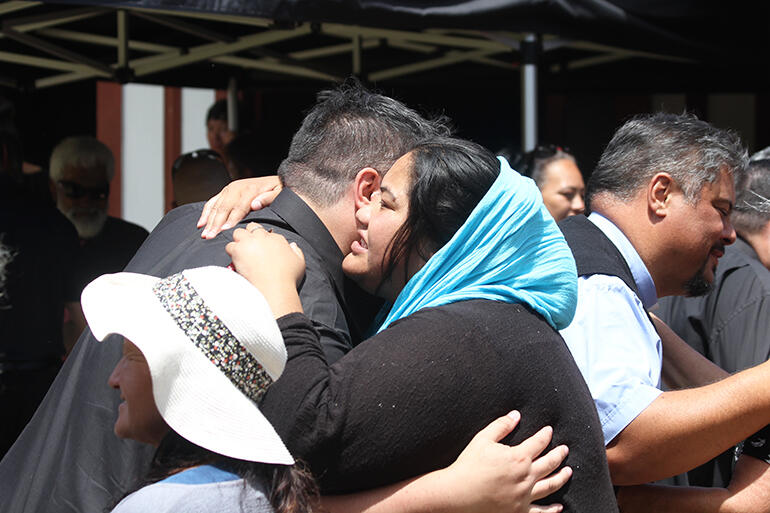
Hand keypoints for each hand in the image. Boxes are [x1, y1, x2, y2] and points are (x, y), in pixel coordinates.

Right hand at [198, 175, 282, 237]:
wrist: (278, 178)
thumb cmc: (279, 189)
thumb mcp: (280, 193)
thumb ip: (269, 198)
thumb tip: (255, 205)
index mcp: (251, 189)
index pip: (239, 207)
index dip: (231, 219)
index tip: (225, 230)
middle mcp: (238, 187)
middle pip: (224, 207)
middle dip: (216, 223)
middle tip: (210, 236)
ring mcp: (230, 189)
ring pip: (216, 205)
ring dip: (209, 220)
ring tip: (204, 233)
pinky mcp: (226, 191)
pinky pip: (213, 201)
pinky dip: (206, 212)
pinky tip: (201, 223)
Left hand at [226, 222, 304, 317]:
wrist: (275, 289)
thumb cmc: (288, 279)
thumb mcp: (300, 263)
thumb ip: (297, 251)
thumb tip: (292, 245)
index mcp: (278, 239)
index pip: (266, 232)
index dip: (263, 240)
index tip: (262, 249)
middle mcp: (263, 237)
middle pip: (252, 227)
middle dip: (249, 235)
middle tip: (249, 247)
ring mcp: (250, 242)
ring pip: (238, 233)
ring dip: (238, 241)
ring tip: (240, 253)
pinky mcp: (239, 250)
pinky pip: (229, 246)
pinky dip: (231, 252)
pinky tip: (236, 261)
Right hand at [444, 411, 570, 512]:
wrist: (458, 493)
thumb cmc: (468, 465)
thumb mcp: (483, 439)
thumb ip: (501, 426)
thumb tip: (516, 415)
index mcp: (518, 458)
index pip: (539, 442)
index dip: (545, 435)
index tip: (549, 430)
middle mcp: (526, 477)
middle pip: (550, 463)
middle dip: (559, 454)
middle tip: (564, 449)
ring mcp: (524, 496)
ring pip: (550, 486)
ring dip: (561, 477)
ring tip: (568, 472)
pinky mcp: (519, 511)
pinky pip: (541, 512)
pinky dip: (552, 509)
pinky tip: (559, 507)